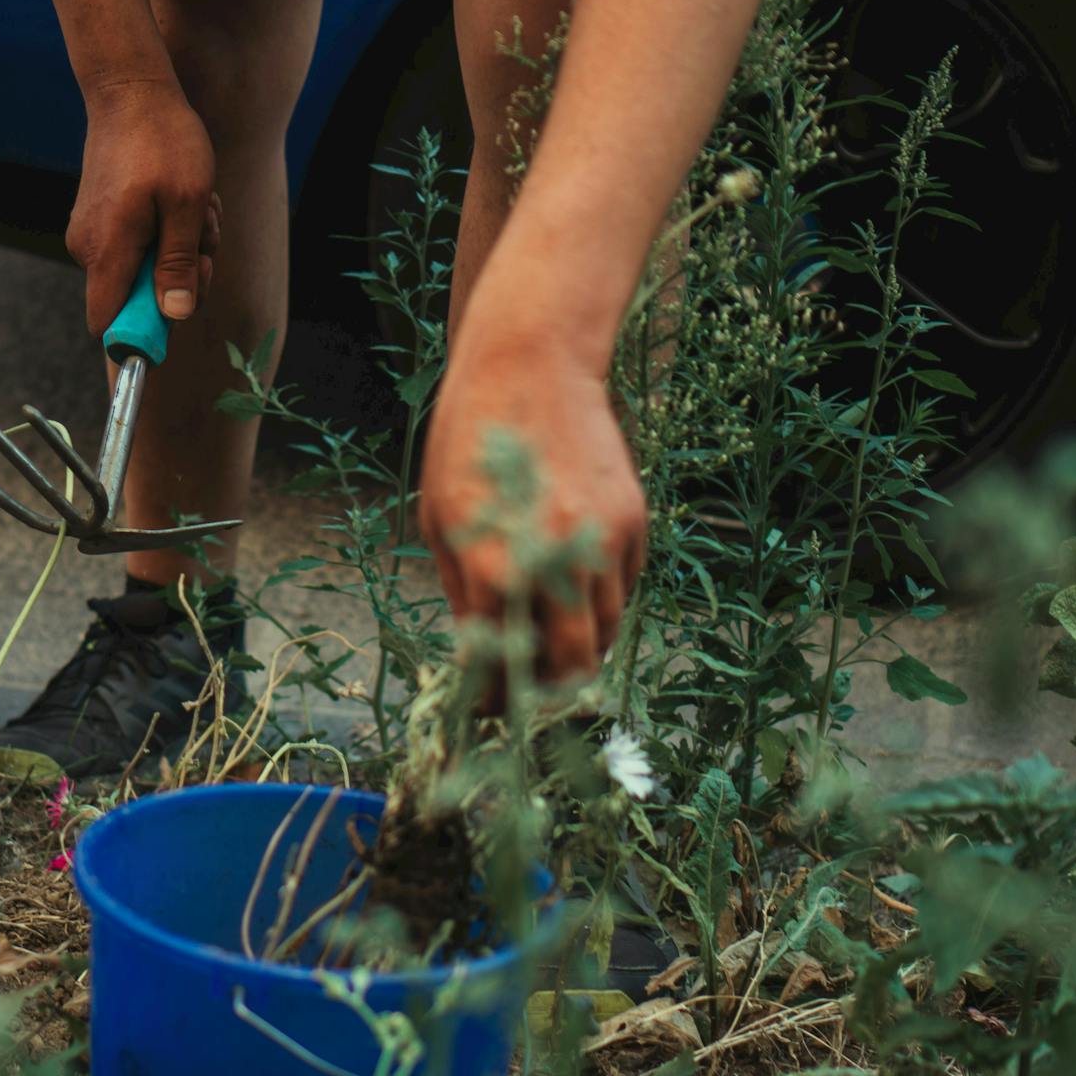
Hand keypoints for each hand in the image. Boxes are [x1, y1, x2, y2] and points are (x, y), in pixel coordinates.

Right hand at [64, 80, 218, 329]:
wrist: (131, 91)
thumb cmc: (163, 141)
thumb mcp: (187, 203)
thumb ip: (179, 264)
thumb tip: (176, 315)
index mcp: (107, 250)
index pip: (108, 325)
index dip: (143, 333)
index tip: (178, 308)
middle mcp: (88, 249)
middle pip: (135, 300)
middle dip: (179, 278)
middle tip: (203, 237)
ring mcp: (90, 234)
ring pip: (143, 270)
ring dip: (180, 248)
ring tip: (195, 206)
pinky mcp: (100, 221)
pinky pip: (137, 247)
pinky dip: (166, 232)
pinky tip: (181, 199)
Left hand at [416, 337, 650, 685]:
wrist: (531, 368)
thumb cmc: (468, 444)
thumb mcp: (441, 523)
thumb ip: (466, 595)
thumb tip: (477, 653)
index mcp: (497, 568)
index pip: (502, 662)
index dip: (494, 696)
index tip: (488, 707)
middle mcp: (558, 562)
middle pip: (572, 663)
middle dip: (550, 689)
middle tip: (529, 690)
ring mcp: (604, 543)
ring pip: (607, 629)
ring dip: (580, 648)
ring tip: (551, 644)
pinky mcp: (634, 523)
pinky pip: (626, 587)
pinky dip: (602, 602)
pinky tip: (574, 590)